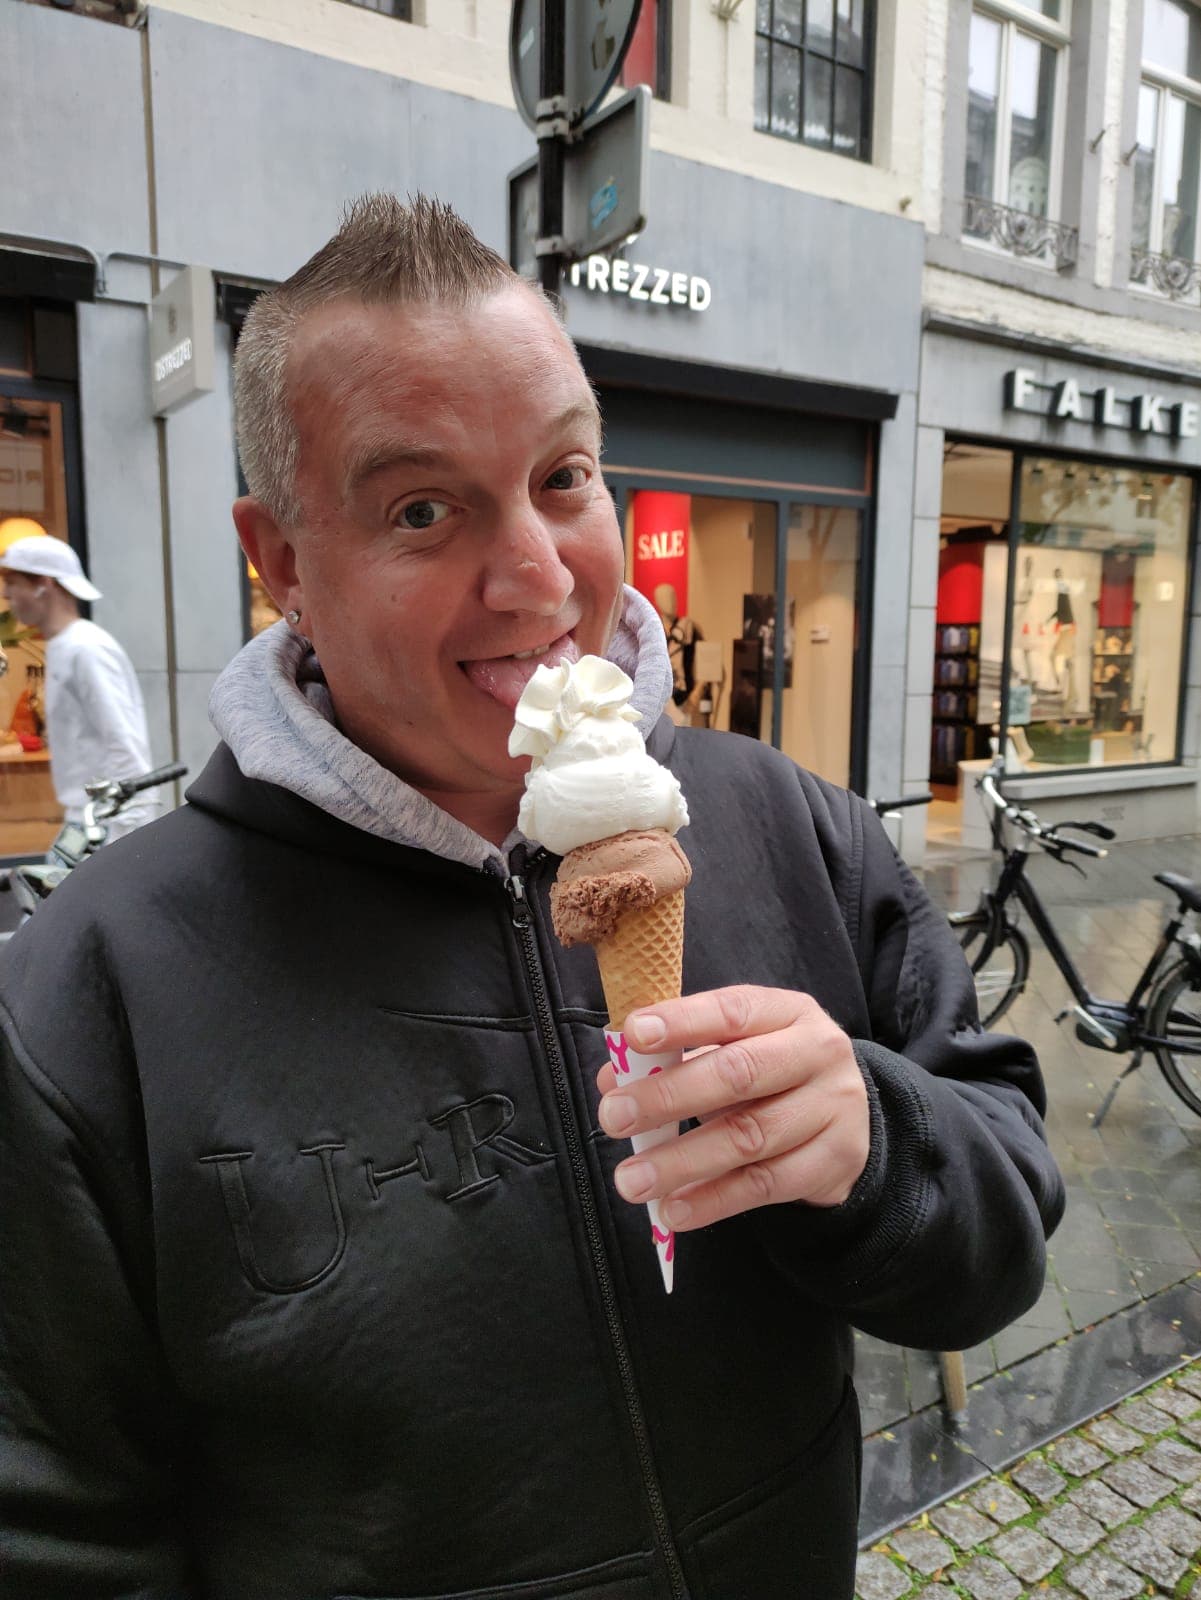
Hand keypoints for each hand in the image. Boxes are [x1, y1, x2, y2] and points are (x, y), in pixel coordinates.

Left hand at [596, 986, 869, 1231]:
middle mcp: (818, 1052)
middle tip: (614, 1117)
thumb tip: (614, 1079)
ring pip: (748, 1136)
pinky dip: (713, 1200)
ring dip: (682, 1161)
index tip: (633, 1035)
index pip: (732, 1010)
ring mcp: (833, 1107)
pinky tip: (673, 1209)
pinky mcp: (835, 1161)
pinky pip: (765, 1185)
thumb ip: (676, 1060)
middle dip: (668, 1096)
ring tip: (631, 1180)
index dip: (682, 1022)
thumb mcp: (732, 1052)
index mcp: (787, 1012)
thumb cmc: (772, 1078)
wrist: (846, 1123)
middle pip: (739, 1073)